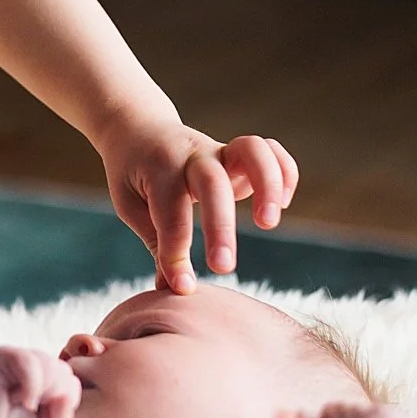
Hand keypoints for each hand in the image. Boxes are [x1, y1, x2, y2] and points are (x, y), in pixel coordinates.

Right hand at [0, 346, 79, 417]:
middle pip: (64, 370)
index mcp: (46, 378)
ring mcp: (19, 357)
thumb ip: (62, 415)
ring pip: (51, 364)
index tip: (45, 415)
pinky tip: (24, 400)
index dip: (65, 399)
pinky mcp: (4, 354)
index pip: (71, 379)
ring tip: (26, 404)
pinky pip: (30, 363)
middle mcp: (34, 363)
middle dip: (55, 394)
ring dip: (43, 390)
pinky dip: (32, 385)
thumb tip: (68, 397)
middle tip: (34, 409)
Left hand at [96, 118, 298, 292]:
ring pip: (253, 150)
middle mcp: (192, 155)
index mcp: (157, 168)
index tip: (182, 288)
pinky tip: (280, 204)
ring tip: (268, 223)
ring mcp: (220, 150)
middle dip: (220, 226)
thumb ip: (156, 242)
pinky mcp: (239, 155)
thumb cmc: (133, 174)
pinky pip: (272, 152)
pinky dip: (285, 174)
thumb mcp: (131, 204)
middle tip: (223, 268)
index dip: (176, 254)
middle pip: (212, 182)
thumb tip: (170, 290)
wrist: (137, 127)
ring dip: (268, 184)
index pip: (170, 213)